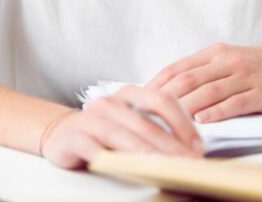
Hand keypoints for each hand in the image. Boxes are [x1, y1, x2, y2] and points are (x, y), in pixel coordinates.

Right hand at [40, 84, 203, 168]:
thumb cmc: (105, 131)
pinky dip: (110, 158)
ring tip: (164, 167)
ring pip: (122, 135)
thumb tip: (192, 149)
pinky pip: (94, 148)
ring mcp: (91, 118)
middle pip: (145, 122)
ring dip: (145, 153)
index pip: (162, 100)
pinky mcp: (74, 137)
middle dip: (170, 145)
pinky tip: (125, 168)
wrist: (63, 133)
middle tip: (188, 163)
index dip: (183, 123)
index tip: (198, 146)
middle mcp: (111, 102)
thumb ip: (157, 130)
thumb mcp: (132, 124)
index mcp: (130, 93)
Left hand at [146, 42, 261, 122]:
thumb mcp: (230, 62)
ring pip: (208, 92)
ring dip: (185, 107)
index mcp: (215, 54)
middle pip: (188, 80)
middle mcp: (227, 62)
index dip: (155, 84)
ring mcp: (245, 76)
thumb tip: (171, 90)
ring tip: (166, 121)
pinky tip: (203, 120)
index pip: (177, 68)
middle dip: (163, 98)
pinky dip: (217, 112)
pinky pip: (236, 102)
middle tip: (144, 113)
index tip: (137, 98)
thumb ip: (204, 73)